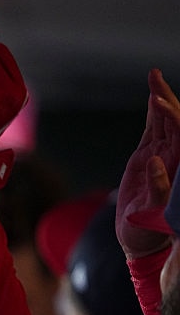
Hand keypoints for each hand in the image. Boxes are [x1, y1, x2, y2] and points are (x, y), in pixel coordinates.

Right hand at [116, 69, 179, 258]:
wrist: (138, 239)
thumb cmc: (149, 231)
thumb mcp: (155, 215)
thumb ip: (159, 189)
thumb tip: (155, 161)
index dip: (171, 117)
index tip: (157, 102)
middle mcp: (175, 158)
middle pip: (175, 121)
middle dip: (165, 98)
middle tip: (154, 75)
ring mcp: (162, 156)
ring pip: (164, 122)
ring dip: (159, 99)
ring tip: (153, 77)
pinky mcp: (148, 158)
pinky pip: (152, 131)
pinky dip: (151, 114)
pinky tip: (152, 98)